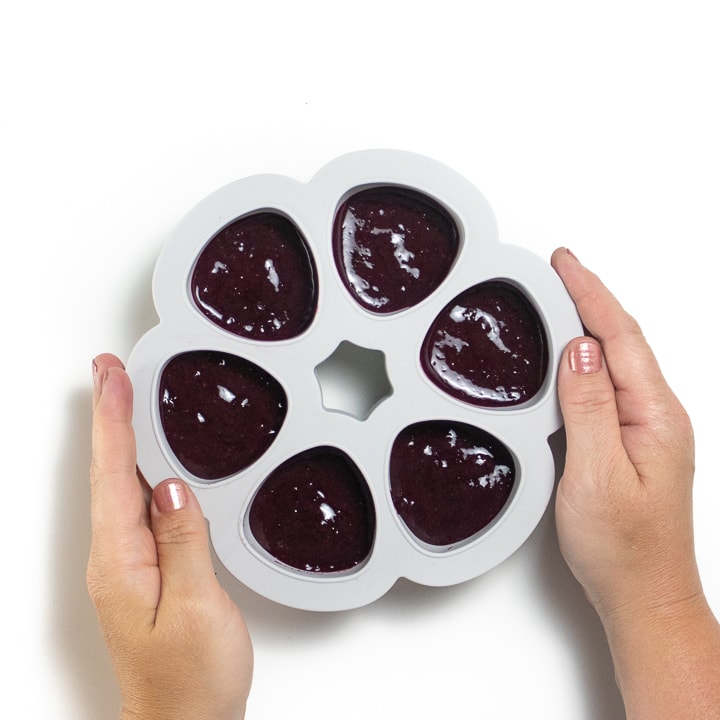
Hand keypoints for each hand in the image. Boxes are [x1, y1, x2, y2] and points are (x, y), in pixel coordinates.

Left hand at [87, 354, 252, 719]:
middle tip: (109, 370)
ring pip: (120, 483)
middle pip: (108, 471)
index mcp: (121, 562)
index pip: (114, 474)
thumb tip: (170, 487)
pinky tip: (145, 457)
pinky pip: (136, 503)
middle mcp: (115, 558)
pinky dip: (136, 466)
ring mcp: (127, 564)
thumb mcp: (197, 609)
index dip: (114, 420)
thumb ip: (183, 543)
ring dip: (119, 434)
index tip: (113, 377)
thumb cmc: (191, 680)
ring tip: (122, 396)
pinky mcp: (145, 568)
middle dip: (108, 414)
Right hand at [551, 248, 719, 718]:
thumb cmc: (623, 547)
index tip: (565, 263)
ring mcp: (648, 429)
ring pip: (617, 360)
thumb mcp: (596, 474)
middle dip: (591, 299)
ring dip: (591, 324)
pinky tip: (573, 356)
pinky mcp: (632, 441)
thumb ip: (589, 407)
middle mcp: (658, 416)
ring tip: (562, 298)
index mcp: (655, 416)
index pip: (621, 338)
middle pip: (624, 340)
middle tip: (558, 270)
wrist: (643, 594)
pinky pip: (610, 385)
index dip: (592, 294)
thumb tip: (581, 350)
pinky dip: (589, 358)